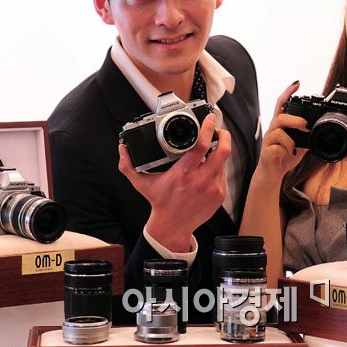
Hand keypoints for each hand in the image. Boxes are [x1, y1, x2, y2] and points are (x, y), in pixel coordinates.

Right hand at [118, 113, 230, 251]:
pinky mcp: (219, 195)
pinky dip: (217, 168)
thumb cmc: (159, 203)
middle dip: (224, 136)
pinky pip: (222, 175)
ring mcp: (212, 188)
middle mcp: (200, 180)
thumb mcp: (142, 183)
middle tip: (219, 129)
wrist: (172, 226)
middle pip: (223, 151)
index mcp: (183, 174)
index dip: (207, 129)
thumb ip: (128, 166)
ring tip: (211, 148)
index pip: (201, 145)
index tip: (208, 120)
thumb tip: (122, 149)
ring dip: (218, 152)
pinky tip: (209, 167)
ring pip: (223, 162)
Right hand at [256, 81, 307, 180]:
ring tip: (295, 147)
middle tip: (305, 125)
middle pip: (279, 117)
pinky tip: (288, 155)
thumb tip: (320, 131)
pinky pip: (275, 148)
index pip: (281, 104)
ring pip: (277, 132)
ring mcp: (268, 142)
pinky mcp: (267, 153)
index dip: (288, 93)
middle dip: (294, 119)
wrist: (271, 174)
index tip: (297, 83)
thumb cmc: (283, 157)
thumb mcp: (298, 145)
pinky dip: (284, 151)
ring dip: (290, 139)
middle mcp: (273, 131)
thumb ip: (306, 137)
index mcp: (280, 126)